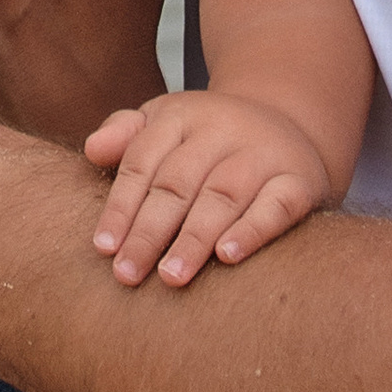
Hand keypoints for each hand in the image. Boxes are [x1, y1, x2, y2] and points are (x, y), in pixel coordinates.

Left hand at [84, 87, 333, 286]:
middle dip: (149, 231)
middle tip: (127, 275)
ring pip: (223, 195)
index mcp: (181, 115)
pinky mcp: (299, 179)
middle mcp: (222, 128)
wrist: (288, 121)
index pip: (143, 161)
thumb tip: (92, 148)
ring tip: (170, 277)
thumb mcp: (165, 123)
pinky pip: (276, 205)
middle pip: (178, 182)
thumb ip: (126, 136)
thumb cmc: (207, 139)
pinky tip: (227, 256)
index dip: (120, 206)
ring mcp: (262, 152)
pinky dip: (252, 230)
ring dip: (193, 238)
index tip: (103, 249)